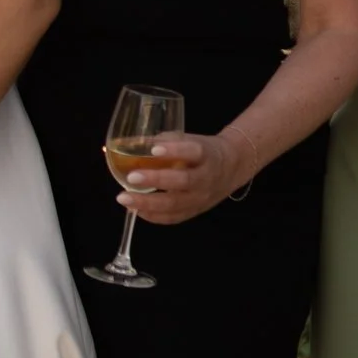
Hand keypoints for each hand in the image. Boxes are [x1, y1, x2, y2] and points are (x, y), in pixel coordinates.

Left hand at [119, 130, 253, 226]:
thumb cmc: (204, 152)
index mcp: (207, 155)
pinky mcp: (196, 211)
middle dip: (155, 180)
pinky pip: (173, 217)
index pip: (193, 152)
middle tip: (132, 177)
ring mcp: (202, 198)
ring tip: (125, 199)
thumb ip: (165, 141)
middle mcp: (206, 178)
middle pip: (183, 181)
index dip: (174, 150)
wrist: (232, 168)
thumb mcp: (190, 140)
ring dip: (148, 203)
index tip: (153, 149)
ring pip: (176, 204)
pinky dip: (153, 215)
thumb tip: (130, 143)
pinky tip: (136, 209)